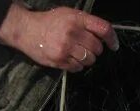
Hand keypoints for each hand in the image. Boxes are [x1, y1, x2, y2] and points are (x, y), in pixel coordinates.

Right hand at [0, 4, 118, 72]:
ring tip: (75, 52)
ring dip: (86, 58)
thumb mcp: (68, 15)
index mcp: (77, 19)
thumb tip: (104, 36)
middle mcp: (73, 33)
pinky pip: (78, 68)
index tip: (114, 45)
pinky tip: (67, 57)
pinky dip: (76, 65)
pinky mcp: (60, 60)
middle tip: (84, 46)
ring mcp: (66, 47)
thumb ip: (85, 23)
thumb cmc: (49, 22)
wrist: (25, 29)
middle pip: (97, 48)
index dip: (112, 38)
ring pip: (90, 60)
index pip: (103, 29)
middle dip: (94, 49)